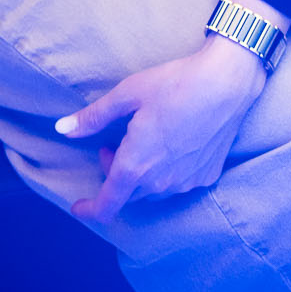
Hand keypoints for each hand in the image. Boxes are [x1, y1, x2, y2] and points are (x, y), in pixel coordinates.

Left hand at [56, 34, 268, 224]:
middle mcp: (160, 182)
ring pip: (153, 191)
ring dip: (140, 175)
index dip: (89, 210)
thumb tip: (62, 128)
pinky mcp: (207, 175)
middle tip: (112, 145)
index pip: (107, 205)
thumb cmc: (175, 83)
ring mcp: (186, 181)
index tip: (78, 206)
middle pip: (128, 194)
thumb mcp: (128, 94)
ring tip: (142, 142)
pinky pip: (179, 182)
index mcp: (135, 165)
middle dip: (114, 175)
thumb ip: (93, 117)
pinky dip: (167, 170)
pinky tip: (172, 145)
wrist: (227, 81)